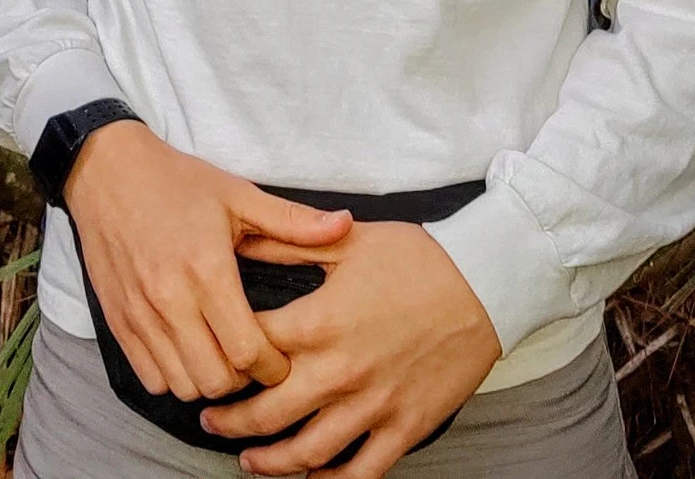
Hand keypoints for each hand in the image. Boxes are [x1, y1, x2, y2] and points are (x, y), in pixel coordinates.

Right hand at [62, 123, 354, 401]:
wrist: (105, 170)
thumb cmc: (175, 181)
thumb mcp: (237, 194)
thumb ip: (292, 220)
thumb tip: (345, 224)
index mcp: (207, 269)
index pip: (247, 350)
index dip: (273, 366)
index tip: (281, 357)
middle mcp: (170, 298)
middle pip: (216, 379)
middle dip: (243, 379)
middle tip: (253, 358)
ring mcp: (139, 313)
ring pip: (182, 385)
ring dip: (207, 379)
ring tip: (221, 355)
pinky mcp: (116, 321)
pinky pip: (150, 377)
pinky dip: (173, 376)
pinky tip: (188, 351)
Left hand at [198, 220, 499, 476]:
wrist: (485, 282)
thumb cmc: (418, 257)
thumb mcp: (346, 242)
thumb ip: (288, 244)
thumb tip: (240, 239)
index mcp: (319, 322)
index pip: (249, 350)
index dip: (220, 356)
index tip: (209, 359)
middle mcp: (339, 371)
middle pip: (266, 412)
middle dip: (229, 421)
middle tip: (211, 420)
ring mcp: (373, 405)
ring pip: (306, 453)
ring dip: (268, 461)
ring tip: (248, 460)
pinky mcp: (405, 427)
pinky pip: (360, 472)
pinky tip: (309, 477)